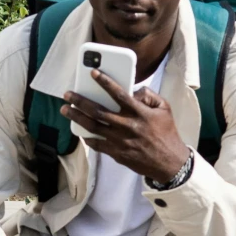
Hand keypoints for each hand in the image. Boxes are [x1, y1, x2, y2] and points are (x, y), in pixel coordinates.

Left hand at [62, 72, 189, 182]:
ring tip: (66, 110)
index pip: (119, 93)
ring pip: (93, 127)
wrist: (170, 162)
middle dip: (80, 101)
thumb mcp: (164, 109)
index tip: (92, 73)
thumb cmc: (167, 133)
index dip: (105, 82)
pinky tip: (80, 130)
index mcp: (140, 113)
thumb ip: (149, 96)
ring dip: (77, 117)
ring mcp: (120, 141)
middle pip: (98, 111)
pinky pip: (97, 144)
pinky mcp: (117, 154)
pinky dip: (87, 137)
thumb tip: (134, 90)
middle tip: (68, 95)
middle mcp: (128, 126)